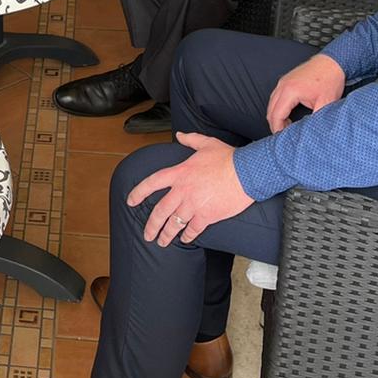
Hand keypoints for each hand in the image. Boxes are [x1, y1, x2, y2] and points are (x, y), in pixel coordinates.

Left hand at [127, 132, 252, 245]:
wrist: (246, 173)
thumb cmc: (227, 158)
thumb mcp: (206, 143)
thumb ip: (190, 139)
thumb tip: (179, 135)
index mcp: (180, 173)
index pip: (152, 183)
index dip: (139, 192)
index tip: (131, 201)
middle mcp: (183, 191)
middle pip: (160, 211)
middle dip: (151, 225)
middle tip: (147, 235)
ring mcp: (194, 205)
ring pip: (174, 224)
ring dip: (167, 235)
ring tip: (162, 242)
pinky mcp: (207, 216)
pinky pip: (193, 230)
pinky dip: (187, 236)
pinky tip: (184, 240)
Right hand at [265, 54, 346, 132]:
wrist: (333, 62)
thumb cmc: (330, 79)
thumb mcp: (326, 103)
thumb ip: (316, 119)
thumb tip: (310, 132)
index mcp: (290, 91)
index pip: (276, 115)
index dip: (278, 129)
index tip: (283, 138)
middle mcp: (283, 85)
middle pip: (270, 110)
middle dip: (275, 124)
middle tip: (284, 136)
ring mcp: (283, 82)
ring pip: (271, 103)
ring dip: (276, 116)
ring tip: (287, 127)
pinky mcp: (286, 80)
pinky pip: (276, 97)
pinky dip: (278, 108)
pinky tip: (288, 115)